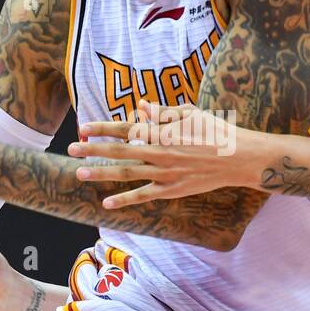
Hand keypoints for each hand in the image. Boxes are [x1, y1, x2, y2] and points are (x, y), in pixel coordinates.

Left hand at [67, 102, 263, 208]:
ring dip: (101, 173)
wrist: (238, 158)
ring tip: (79, 173)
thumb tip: (141, 107)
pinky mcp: (172, 189)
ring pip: (126, 173)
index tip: (83, 128)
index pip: (125, 128)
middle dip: (93, 150)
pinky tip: (107, 203)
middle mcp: (160, 152)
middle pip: (119, 151)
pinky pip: (143, 195)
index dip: (102, 129)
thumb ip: (163, 112)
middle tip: (71, 149)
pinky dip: (125, 199)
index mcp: (162, 131)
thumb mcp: (190, 114)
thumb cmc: (215, 131)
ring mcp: (165, 173)